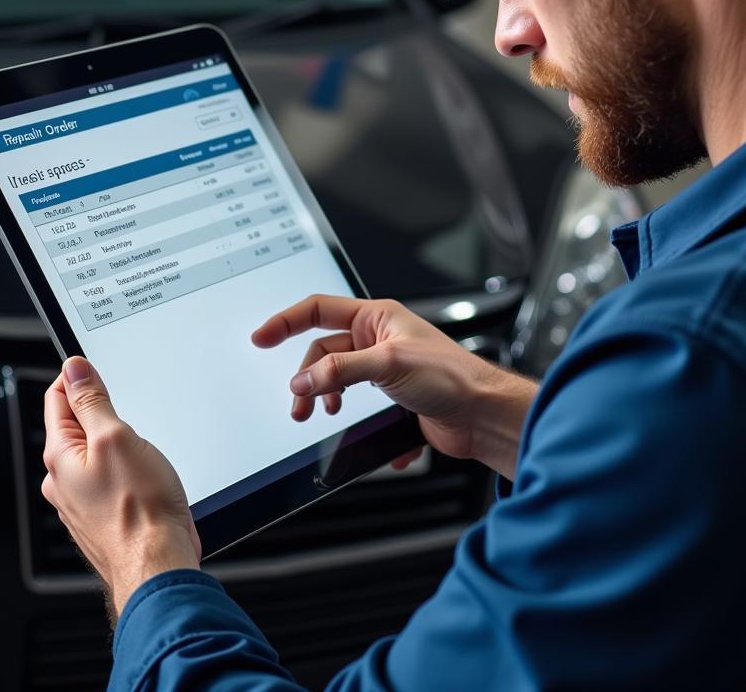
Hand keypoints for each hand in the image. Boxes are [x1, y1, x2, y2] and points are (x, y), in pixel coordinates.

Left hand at [41, 357, 200, 617]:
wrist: (157, 563)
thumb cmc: (140, 509)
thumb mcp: (115, 438)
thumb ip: (92, 401)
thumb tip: (74, 370)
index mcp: (60, 457)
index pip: (57, 400)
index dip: (77, 376)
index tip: (95, 364)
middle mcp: (64, 480)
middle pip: (74, 425)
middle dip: (97, 407)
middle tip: (125, 398)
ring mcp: (81, 501)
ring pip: (92, 453)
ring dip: (112, 438)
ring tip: (138, 437)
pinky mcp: (102, 515)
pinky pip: (107, 477)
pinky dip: (122, 464)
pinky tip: (142, 469)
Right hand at [252, 296, 536, 479]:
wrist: (484, 414)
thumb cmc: (453, 376)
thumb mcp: (388, 364)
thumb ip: (340, 369)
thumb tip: (304, 380)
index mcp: (377, 317)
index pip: (319, 309)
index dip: (286, 321)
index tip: (261, 337)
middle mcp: (379, 339)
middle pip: (324, 352)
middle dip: (309, 378)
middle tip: (299, 405)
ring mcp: (386, 368)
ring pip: (339, 381)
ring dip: (328, 399)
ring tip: (324, 416)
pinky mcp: (394, 398)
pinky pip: (362, 408)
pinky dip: (362, 425)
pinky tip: (375, 435)